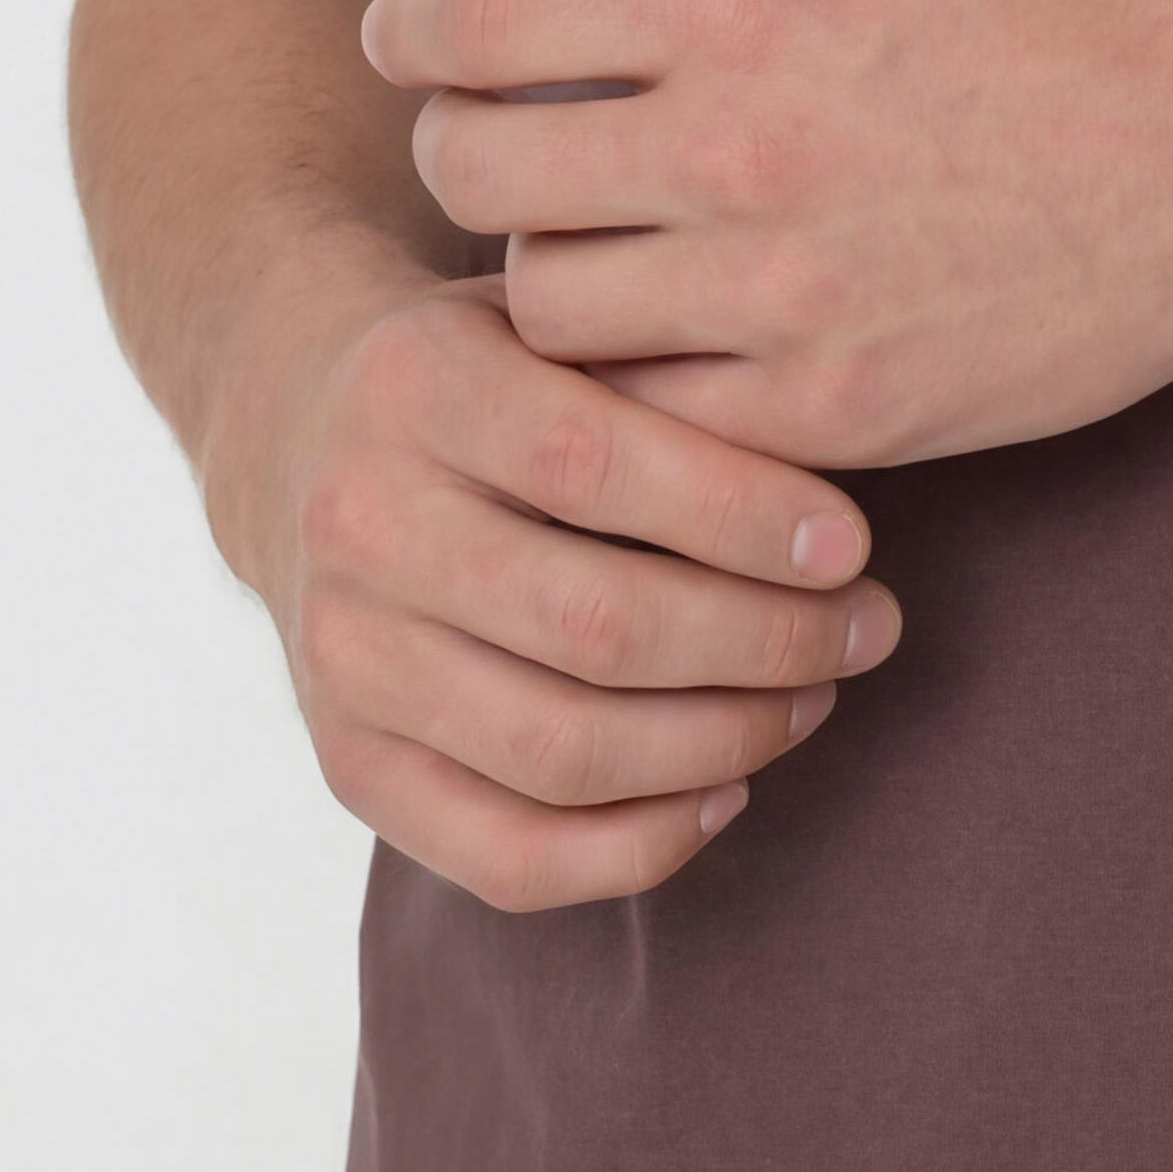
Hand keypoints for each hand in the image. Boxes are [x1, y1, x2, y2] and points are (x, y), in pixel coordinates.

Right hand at [218, 260, 903, 909]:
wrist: (303, 423)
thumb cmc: (495, 362)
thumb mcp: (558, 313)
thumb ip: (664, 372)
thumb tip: (829, 498)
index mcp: (418, 384)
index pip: (597, 466)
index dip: (742, 517)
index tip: (853, 544)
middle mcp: (359, 522)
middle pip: (593, 626)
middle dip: (765, 642)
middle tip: (869, 628)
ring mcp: (341, 658)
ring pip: (561, 752)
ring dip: (723, 744)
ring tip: (814, 696)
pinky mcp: (346, 763)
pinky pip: (506, 858)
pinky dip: (638, 846)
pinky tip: (727, 790)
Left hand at [358, 0, 1172, 466]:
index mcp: (740, 0)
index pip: (472, 27)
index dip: (406, 30)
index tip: (407, 35)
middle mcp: (736, 151)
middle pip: (474, 176)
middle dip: (455, 145)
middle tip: (490, 132)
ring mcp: (778, 295)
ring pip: (541, 308)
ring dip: (540, 262)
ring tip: (591, 226)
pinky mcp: (828, 410)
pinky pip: (647, 414)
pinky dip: (633, 372)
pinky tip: (675, 320)